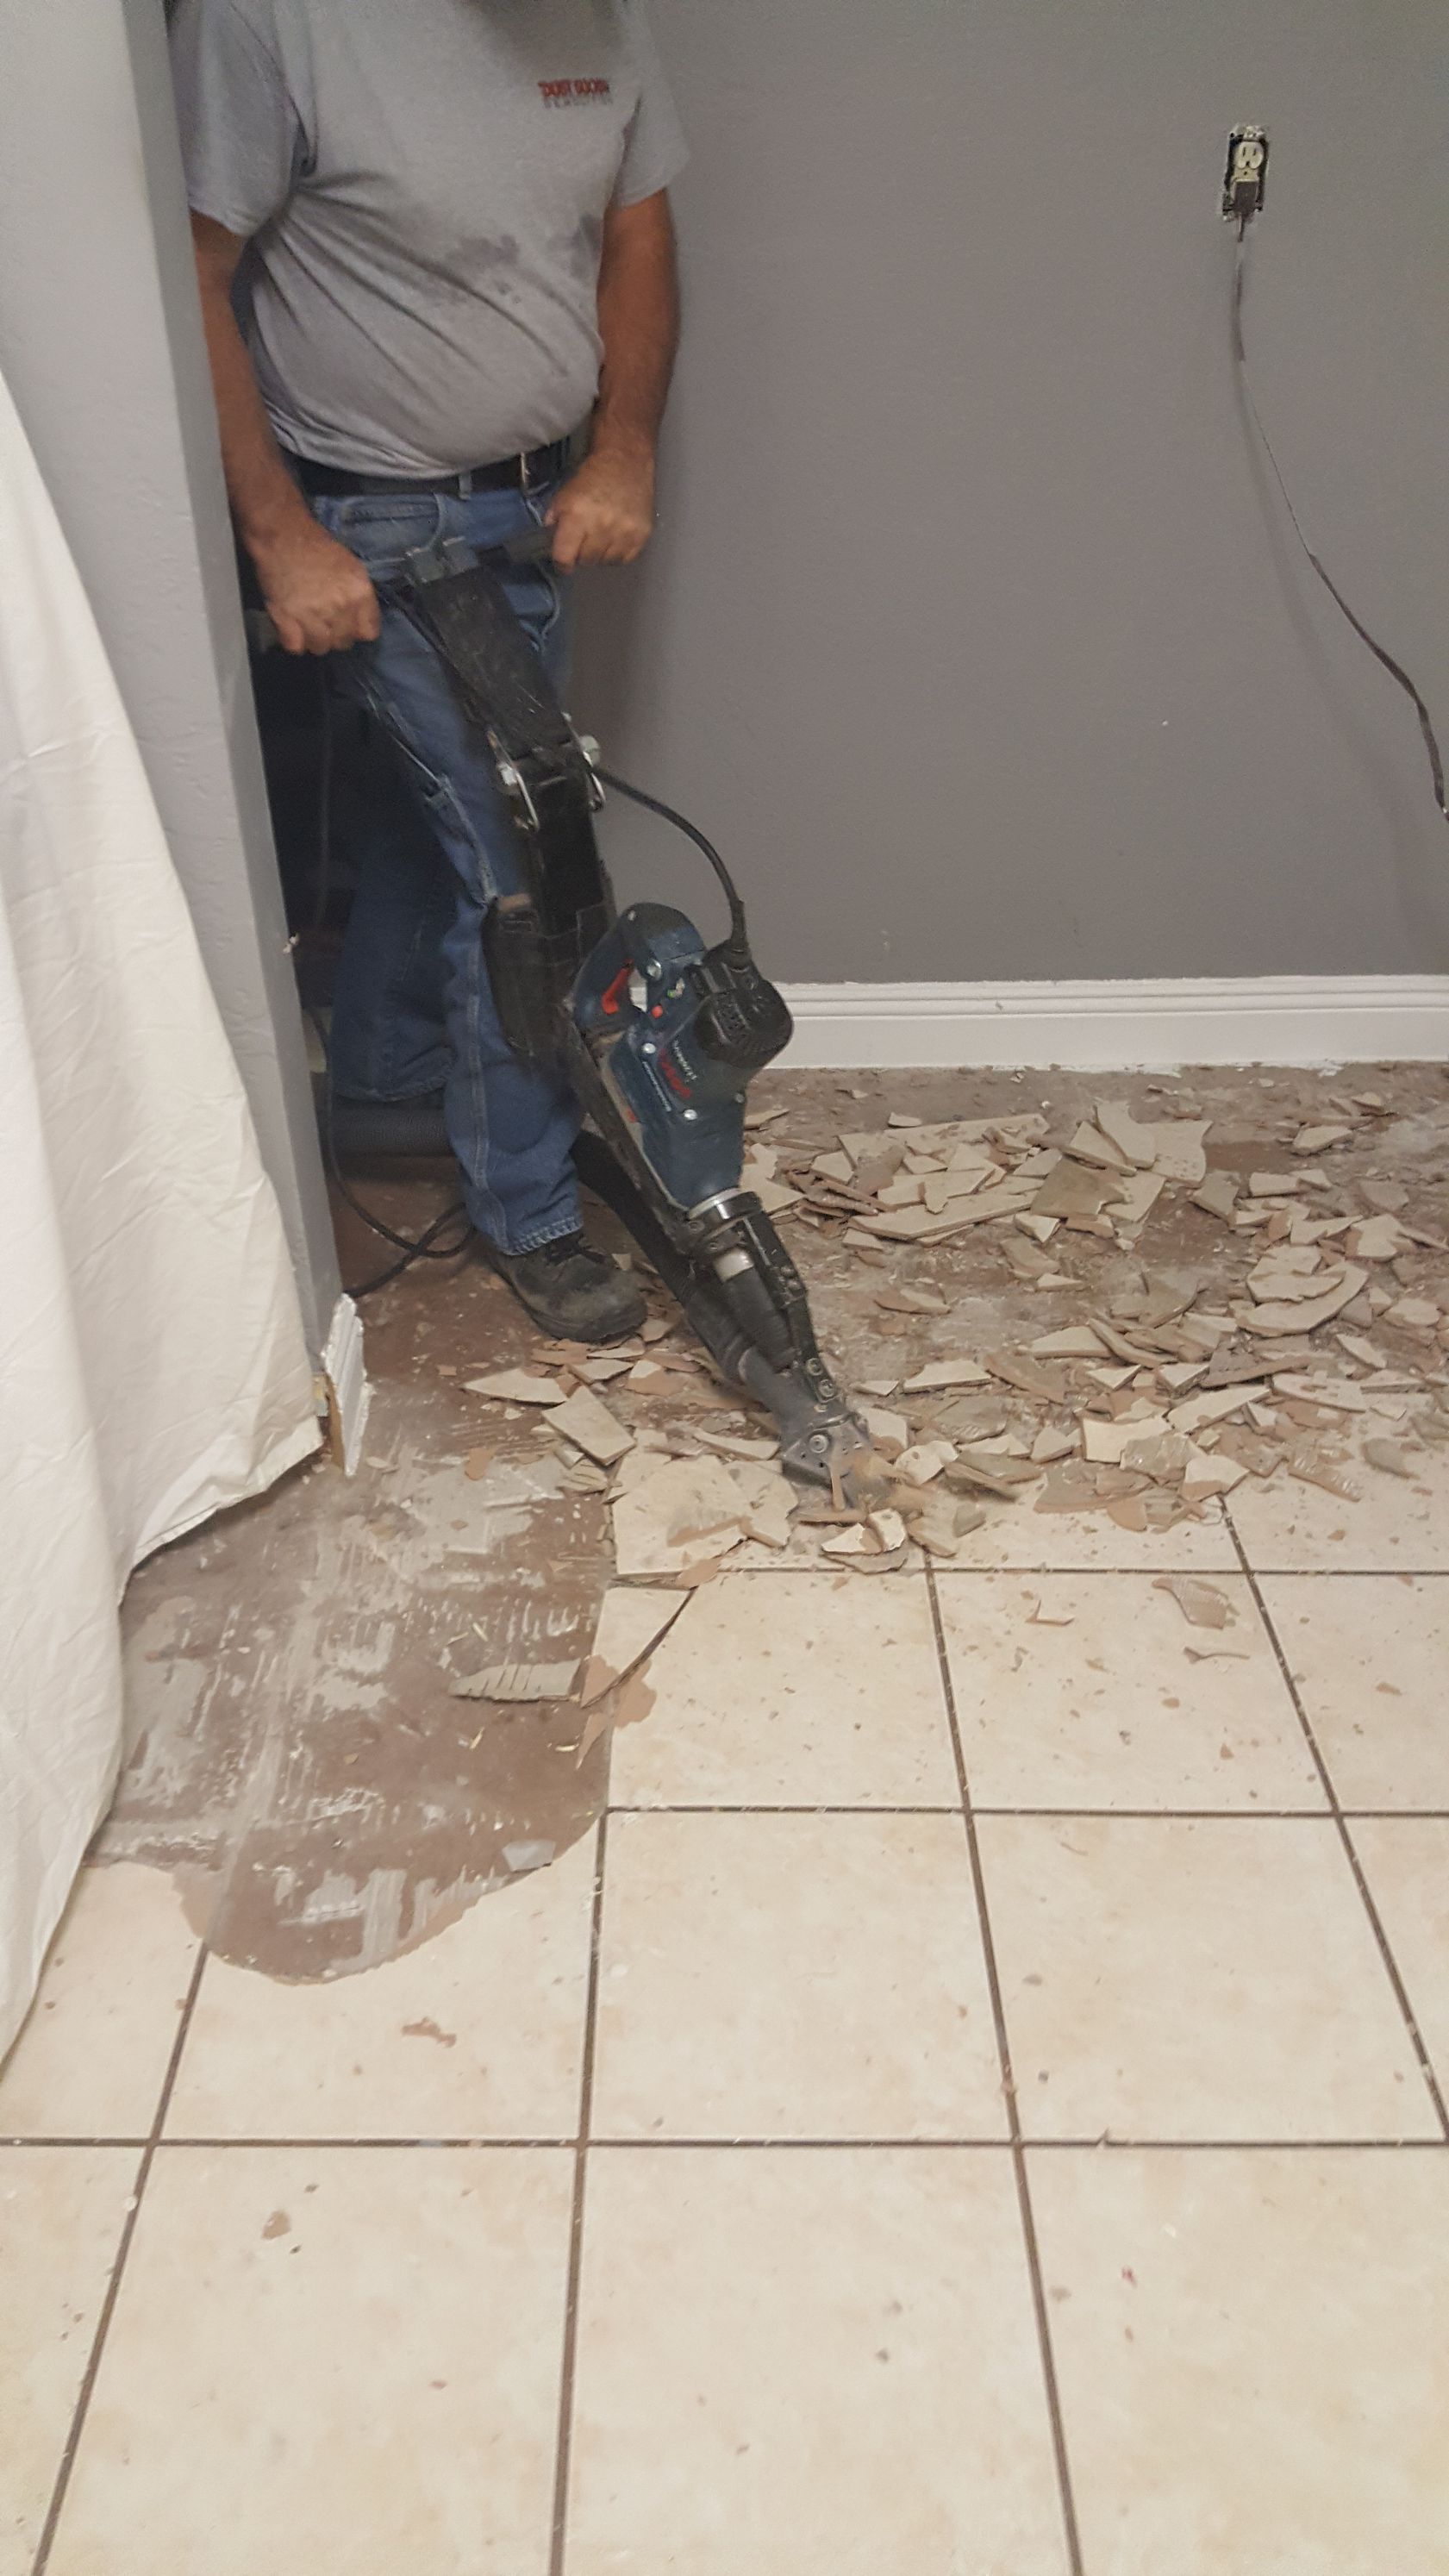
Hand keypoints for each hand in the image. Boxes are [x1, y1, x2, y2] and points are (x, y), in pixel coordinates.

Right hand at [250, 515, 380, 654]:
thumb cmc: (318, 548)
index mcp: (360, 593)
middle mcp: (340, 608)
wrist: (283, 535)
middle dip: (334, 634)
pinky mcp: (287, 619)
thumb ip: (359, 597)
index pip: (369, 633)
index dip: (356, 629)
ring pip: (321, 648)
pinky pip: (296, 648)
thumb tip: (360, 621)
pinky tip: (291, 628)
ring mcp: (313, 615)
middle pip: (343, 643)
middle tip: (322, 618)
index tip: (346, 622)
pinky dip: (293, 641)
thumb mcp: (352, 568)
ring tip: (305, 623)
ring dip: (313, 639)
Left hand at [545, 445, 654, 569]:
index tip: (564, 562)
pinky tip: (615, 538)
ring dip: (601, 553)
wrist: (625, 460)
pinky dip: (618, 552)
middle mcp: (600, 526)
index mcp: (577, 516)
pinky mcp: (640, 534)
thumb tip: (552, 540)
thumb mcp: (565, 494)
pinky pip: (625, 558)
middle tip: (584, 540)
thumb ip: (555, 518)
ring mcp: (623, 532)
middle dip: (582, 553)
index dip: (562, 562)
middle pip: (586, 560)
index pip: (565, 557)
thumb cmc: (592, 476)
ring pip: (606, 561)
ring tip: (601, 537)